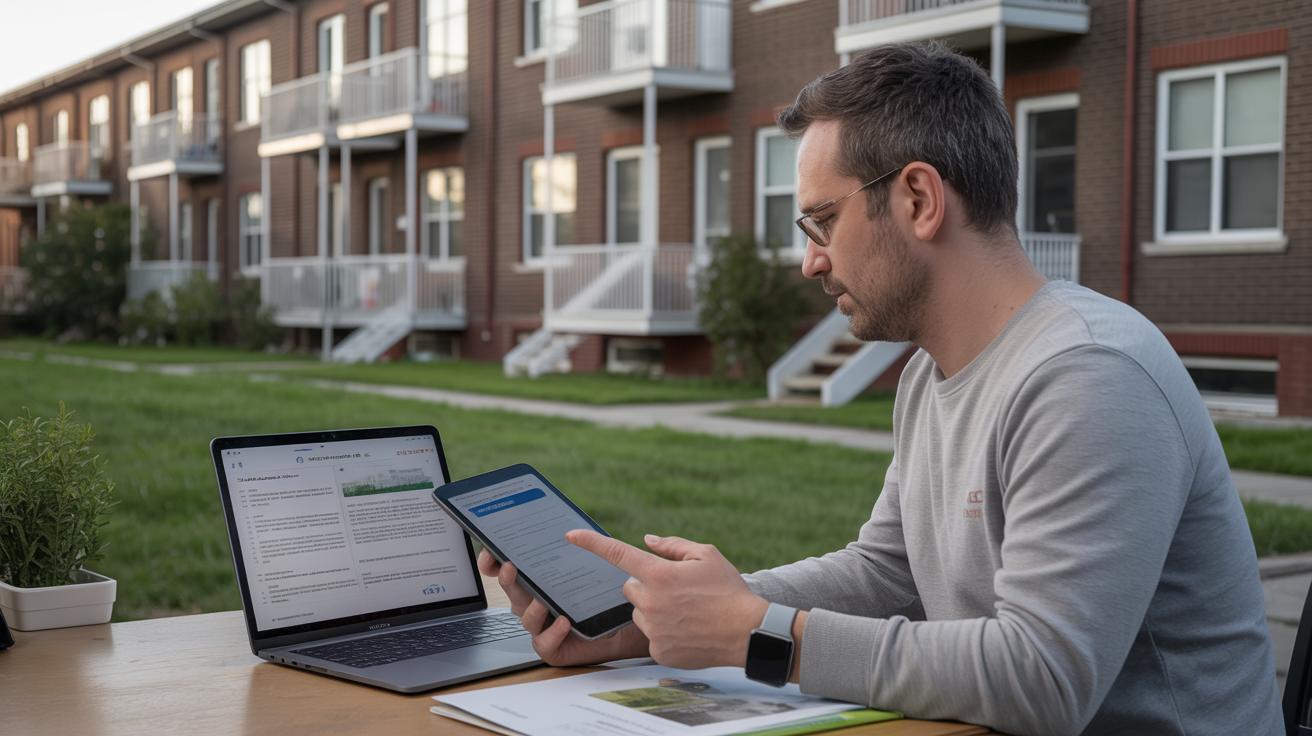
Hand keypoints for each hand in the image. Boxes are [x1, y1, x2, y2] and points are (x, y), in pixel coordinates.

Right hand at [477, 549, 649, 665]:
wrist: (624, 621)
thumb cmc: (602, 590)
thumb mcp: (587, 564)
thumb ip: (574, 547)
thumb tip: (568, 527)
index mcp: (535, 581)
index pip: (504, 570)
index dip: (491, 561)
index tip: (491, 551)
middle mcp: (533, 603)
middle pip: (511, 591)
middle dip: (507, 579)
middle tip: (511, 566)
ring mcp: (541, 626)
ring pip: (525, 618)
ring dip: (532, 608)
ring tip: (543, 601)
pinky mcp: (552, 647)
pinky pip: (544, 643)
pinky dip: (552, 633)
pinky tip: (564, 622)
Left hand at [566, 531, 768, 669]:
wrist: (748, 633)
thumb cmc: (728, 590)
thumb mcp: (706, 556)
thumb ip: (673, 545)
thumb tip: (647, 539)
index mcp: (659, 574)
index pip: (617, 553)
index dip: (591, 543)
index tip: (570, 535)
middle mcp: (649, 602)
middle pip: (630, 587)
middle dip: (647, 585)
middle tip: (676, 590)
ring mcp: (651, 629)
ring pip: (640, 612)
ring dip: (654, 609)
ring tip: (687, 612)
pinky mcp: (657, 650)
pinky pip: (651, 635)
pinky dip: (664, 631)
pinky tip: (688, 630)